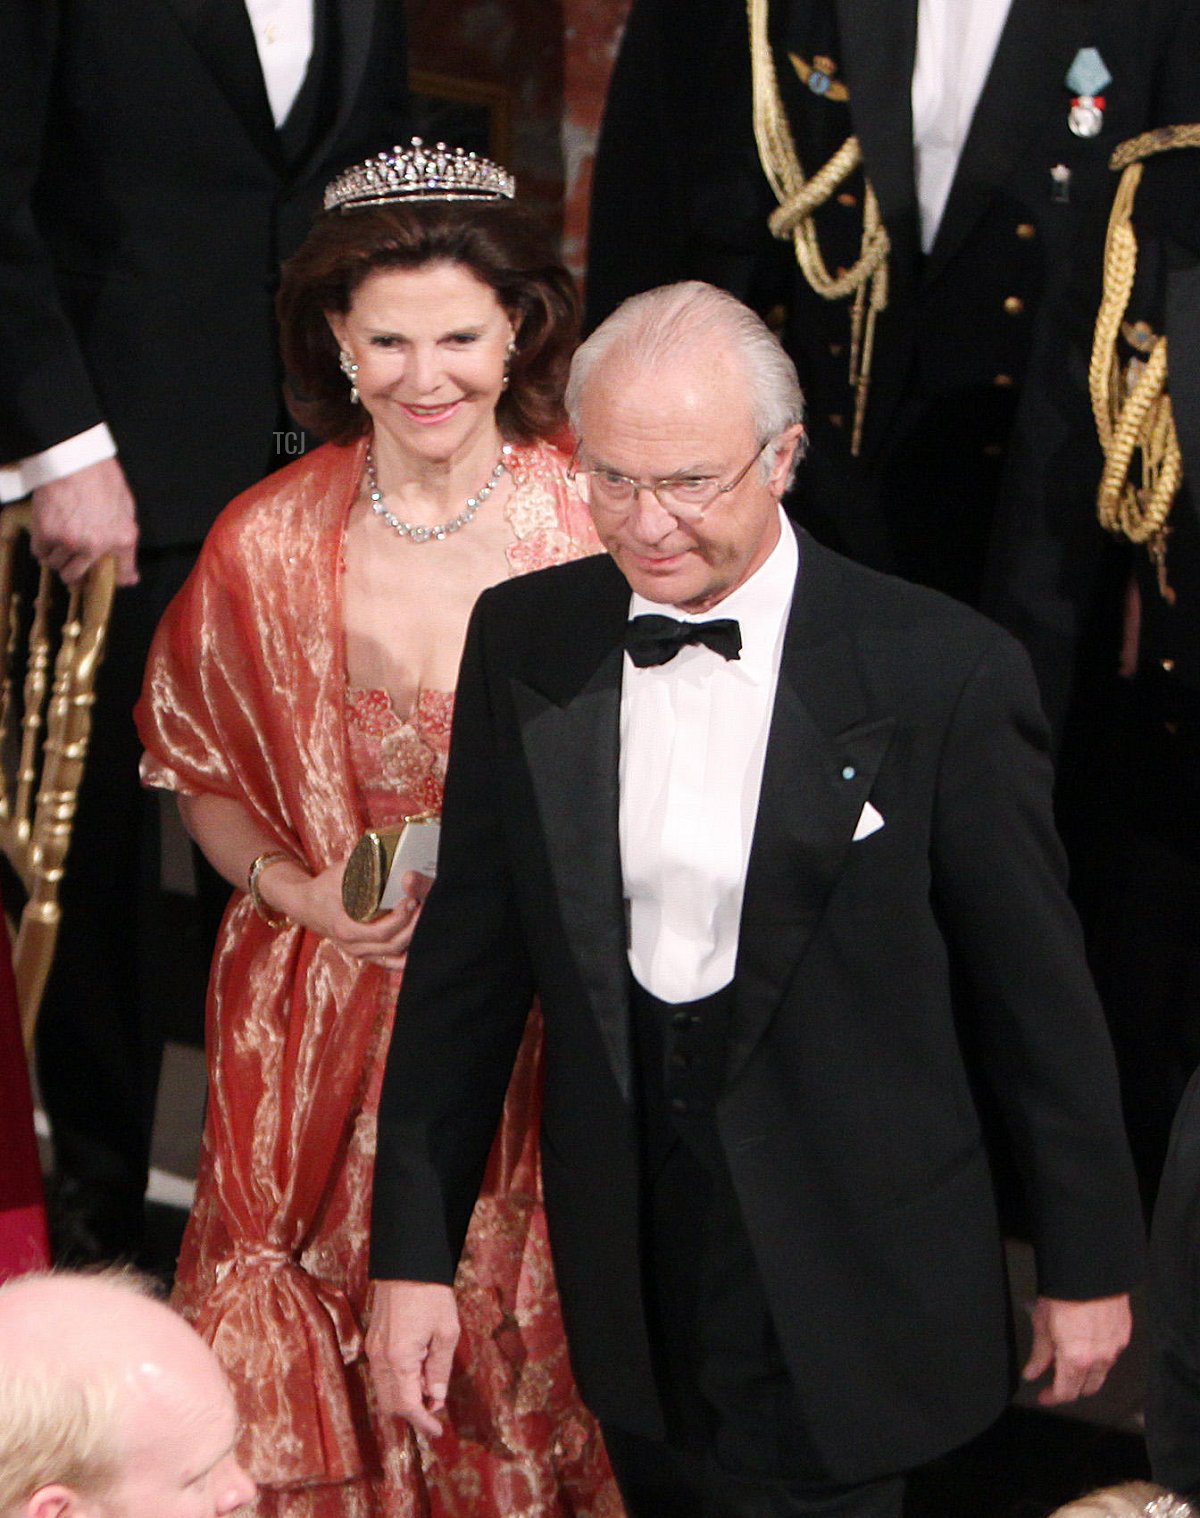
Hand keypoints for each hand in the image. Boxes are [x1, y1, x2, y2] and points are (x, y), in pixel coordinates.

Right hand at [30, 457, 138, 585]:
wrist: (74, 459)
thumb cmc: (102, 477)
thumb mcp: (126, 506)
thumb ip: (126, 535)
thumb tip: (125, 557)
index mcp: (122, 539)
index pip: (124, 573)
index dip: (121, 578)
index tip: (118, 579)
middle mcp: (95, 546)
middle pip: (78, 576)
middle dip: (76, 572)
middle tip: (74, 563)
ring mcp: (68, 541)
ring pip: (57, 565)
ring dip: (57, 557)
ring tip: (60, 541)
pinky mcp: (46, 533)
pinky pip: (40, 552)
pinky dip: (42, 547)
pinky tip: (48, 535)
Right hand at [264, 860, 431, 971]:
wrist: (306, 906)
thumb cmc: (324, 887)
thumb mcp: (339, 872)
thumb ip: (361, 864)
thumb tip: (386, 851)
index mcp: (344, 928)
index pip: (380, 931)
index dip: (401, 918)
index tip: (412, 900)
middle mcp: (353, 947)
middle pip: (392, 947)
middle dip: (414, 928)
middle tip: (427, 906)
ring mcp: (360, 954)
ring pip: (394, 958)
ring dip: (414, 941)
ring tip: (427, 919)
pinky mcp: (366, 955)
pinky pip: (390, 963)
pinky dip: (407, 957)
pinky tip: (421, 942)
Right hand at [367, 1280, 459, 1437]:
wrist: (407, 1263)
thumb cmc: (431, 1294)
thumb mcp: (446, 1332)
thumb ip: (440, 1369)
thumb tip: (436, 1397)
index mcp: (399, 1358)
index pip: (406, 1405)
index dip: (422, 1422)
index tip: (437, 1430)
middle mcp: (380, 1358)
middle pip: (390, 1404)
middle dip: (412, 1412)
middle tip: (436, 1408)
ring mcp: (373, 1349)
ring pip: (384, 1390)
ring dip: (405, 1396)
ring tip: (430, 1383)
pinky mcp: (373, 1340)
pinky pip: (381, 1374)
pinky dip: (398, 1382)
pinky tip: (418, 1369)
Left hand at [1021, 1293, 1131, 1404]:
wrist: (1089, 1271)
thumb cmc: (1064, 1293)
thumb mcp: (1042, 1324)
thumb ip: (1039, 1354)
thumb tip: (1032, 1372)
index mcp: (1076, 1359)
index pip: (1066, 1392)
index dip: (1053, 1397)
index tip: (1044, 1396)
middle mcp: (1100, 1359)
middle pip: (1087, 1388)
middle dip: (1071, 1389)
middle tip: (1056, 1382)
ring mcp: (1115, 1348)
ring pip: (1102, 1374)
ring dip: (1086, 1374)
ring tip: (1070, 1361)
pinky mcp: (1124, 1336)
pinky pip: (1112, 1355)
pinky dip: (1099, 1357)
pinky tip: (1088, 1346)